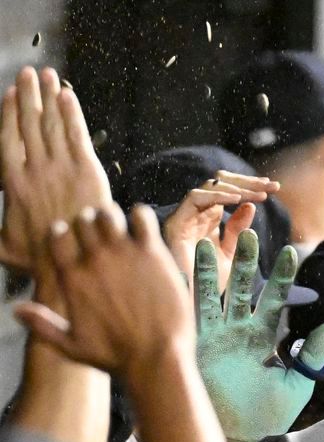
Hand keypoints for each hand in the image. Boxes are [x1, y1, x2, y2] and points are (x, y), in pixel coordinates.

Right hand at [0, 67, 111, 276]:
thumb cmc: (41, 256)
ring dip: (48, 96)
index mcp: (13, 181)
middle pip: (29, 123)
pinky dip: (72, 114)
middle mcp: (35, 168)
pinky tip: (68, 95)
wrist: (74, 258)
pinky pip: (77, 135)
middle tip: (28, 73)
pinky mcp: (87, 170)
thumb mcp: (5, 246)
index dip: (9, 114)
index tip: (10, 95)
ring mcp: (61, 167)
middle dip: (29, 95)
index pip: (8, 138)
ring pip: (52, 124)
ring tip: (46, 75)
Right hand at [13, 204, 191, 379]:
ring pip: (108, 214)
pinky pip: (142, 217)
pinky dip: (141, 217)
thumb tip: (16, 310)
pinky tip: (144, 230)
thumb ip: (43, 325)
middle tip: (102, 235)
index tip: (76, 241)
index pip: (57, 235)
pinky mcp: (152, 253)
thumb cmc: (115, 356)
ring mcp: (123, 254)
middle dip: (90, 224)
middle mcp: (94, 261)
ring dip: (113, 217)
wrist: (155, 358)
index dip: (65, 233)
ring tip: (121, 231)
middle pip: (83, 221)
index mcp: (72, 278)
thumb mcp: (70, 346)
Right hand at [163, 170, 278, 290]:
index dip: (250, 187)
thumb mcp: (230, 255)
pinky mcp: (175, 224)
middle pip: (218, 184)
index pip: (228, 192)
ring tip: (261, 194)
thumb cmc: (208, 285)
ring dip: (237, 187)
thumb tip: (250, 206)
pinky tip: (240, 200)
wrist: (193, 307)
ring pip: (208, 187)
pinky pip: (195, 199)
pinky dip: (217, 196)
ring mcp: (184, 218)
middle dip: (247, 182)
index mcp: (209, 220)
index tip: (275, 188)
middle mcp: (195, 216)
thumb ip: (238, 231)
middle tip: (272, 185)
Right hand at [195, 231, 323, 441]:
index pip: (274, 299)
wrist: (237, 437)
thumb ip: (312, 354)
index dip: (281, 276)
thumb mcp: (297, 382)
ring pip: (215, 293)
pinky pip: (193, 313)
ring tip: (214, 239)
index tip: (290, 251)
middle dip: (246, 260)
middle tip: (247, 230)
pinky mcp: (196, 345)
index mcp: (263, 338)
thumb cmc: (267, 415)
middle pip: (243, 287)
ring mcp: (215, 336)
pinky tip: (187, 267)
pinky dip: (190, 289)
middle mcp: (238, 332)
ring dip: (215, 268)